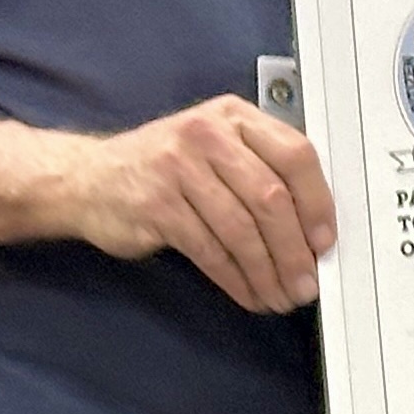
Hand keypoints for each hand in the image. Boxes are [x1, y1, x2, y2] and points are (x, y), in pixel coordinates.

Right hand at [62, 95, 336, 311]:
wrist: (89, 179)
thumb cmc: (164, 168)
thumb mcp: (215, 148)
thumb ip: (260, 171)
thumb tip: (312, 231)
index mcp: (234, 116)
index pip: (295, 154)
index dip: (318, 203)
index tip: (325, 241)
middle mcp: (208, 134)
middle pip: (270, 198)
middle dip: (294, 250)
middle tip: (306, 283)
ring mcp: (178, 167)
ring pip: (241, 230)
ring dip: (267, 272)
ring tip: (280, 297)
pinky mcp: (157, 205)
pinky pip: (210, 250)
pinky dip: (235, 279)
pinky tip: (249, 294)